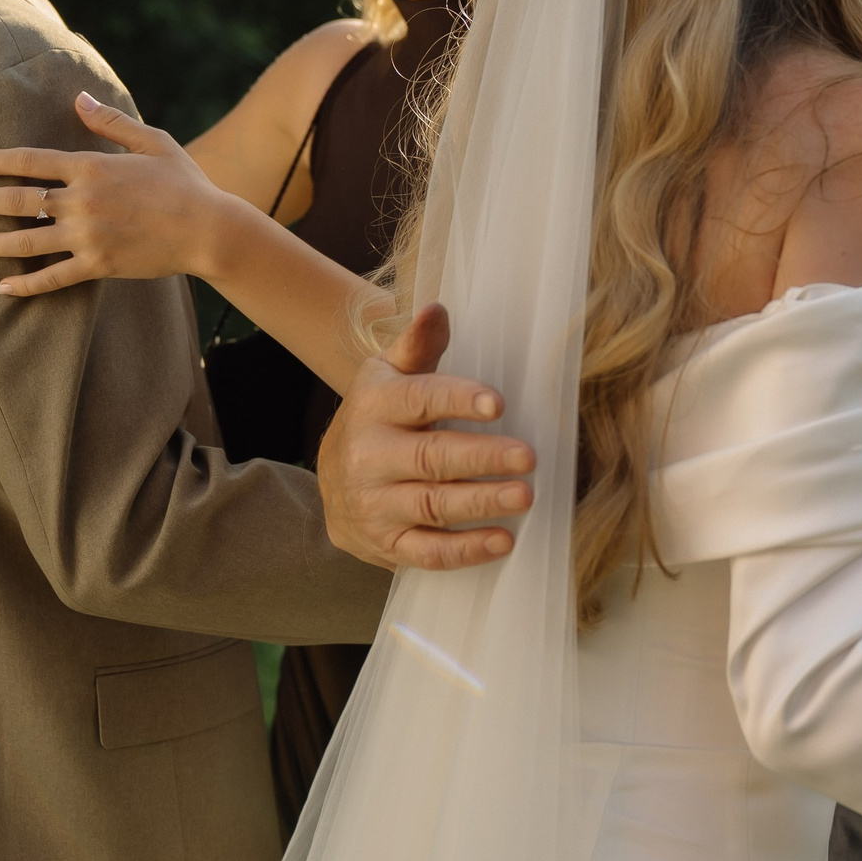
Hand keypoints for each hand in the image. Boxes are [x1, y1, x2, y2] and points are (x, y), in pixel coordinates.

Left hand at [0, 92, 238, 295]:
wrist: (210, 230)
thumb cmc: (185, 182)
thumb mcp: (153, 141)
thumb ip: (111, 122)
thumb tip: (78, 99)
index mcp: (92, 167)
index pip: (30, 161)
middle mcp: (83, 201)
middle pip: (18, 201)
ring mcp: (88, 236)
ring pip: (27, 241)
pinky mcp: (99, 265)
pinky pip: (54, 277)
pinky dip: (27, 285)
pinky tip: (4, 288)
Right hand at [316, 303, 536, 570]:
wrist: (333, 476)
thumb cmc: (380, 415)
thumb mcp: (389, 374)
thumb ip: (418, 345)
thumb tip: (437, 309)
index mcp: (374, 405)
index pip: (418, 400)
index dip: (456, 400)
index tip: (496, 403)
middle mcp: (369, 456)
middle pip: (430, 457)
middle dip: (481, 458)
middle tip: (528, 457)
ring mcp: (375, 504)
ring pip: (431, 505)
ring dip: (481, 503)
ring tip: (525, 496)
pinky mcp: (386, 543)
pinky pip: (427, 552)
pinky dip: (465, 550)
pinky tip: (504, 540)